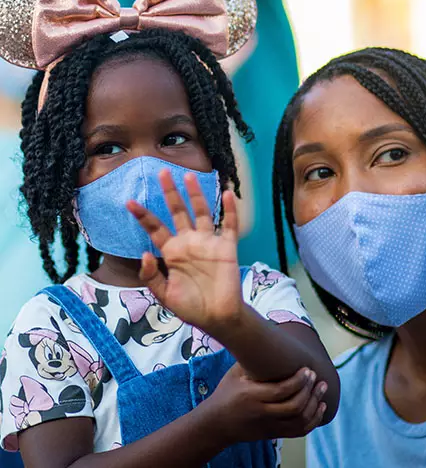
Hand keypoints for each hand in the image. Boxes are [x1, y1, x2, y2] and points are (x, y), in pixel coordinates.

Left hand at [128, 171, 242, 332]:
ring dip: (196, 195)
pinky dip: (229, 210)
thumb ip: (152, 276)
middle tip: (161, 172)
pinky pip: (228, 225)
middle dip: (170, 193)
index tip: (129, 202)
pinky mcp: (226, 247)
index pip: (155, 228)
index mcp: (172, 252)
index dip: (143, 215)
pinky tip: (227, 194)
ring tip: (189, 177)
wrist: (217, 319)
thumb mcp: (164, 295)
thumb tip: (145, 253)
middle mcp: (189, 242)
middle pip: (178, 212)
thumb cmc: (190, 307)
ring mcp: (208, 243)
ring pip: (201, 212)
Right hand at [210, 363, 328, 442]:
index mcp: (252, 396)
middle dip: (309, 391)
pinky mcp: (273, 434)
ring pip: (299, 421)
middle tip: (317, 378)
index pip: (281, 391)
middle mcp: (262, 413)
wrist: (217, 423)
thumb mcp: (235, 373)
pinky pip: (298, 432)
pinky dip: (313, 421)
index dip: (298, 381)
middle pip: (294, 406)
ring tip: (321, 390)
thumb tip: (267, 339)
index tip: (308, 370)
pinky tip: (320, 408)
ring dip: (314, 405)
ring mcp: (269, 426)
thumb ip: (252, 361)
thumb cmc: (226, 393)